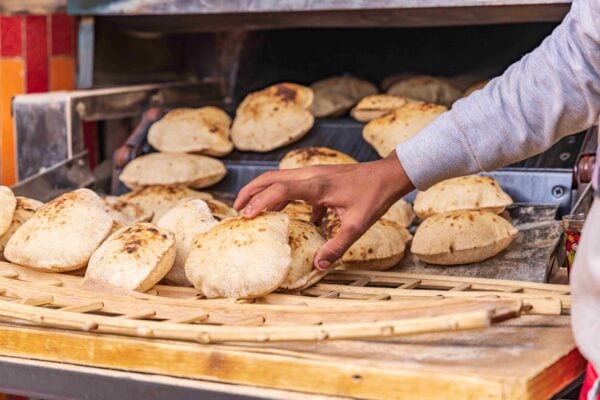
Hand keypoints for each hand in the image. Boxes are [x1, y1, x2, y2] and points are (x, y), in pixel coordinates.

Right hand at [233, 152, 414, 269]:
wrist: (388, 175)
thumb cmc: (374, 197)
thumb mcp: (357, 226)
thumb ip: (337, 246)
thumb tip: (318, 265)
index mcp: (316, 186)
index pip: (279, 189)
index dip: (259, 202)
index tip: (244, 217)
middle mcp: (310, 175)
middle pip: (270, 178)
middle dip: (250, 192)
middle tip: (235, 211)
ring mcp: (313, 174)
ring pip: (278, 178)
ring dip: (262, 192)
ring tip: (249, 210)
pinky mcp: (318, 178)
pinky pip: (291, 184)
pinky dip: (280, 196)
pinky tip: (285, 214)